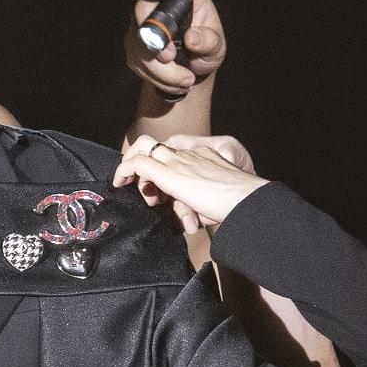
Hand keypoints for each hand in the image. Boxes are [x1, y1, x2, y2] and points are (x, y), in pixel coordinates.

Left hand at [114, 133, 270, 237]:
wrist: (246, 200)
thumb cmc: (234, 205)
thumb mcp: (212, 201)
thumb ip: (196, 206)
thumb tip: (189, 221)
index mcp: (202, 156)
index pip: (172, 153)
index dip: (159, 167)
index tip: (156, 190)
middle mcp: (189, 154)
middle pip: (154, 144)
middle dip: (138, 158)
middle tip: (134, 181)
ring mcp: (178, 161)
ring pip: (144, 150)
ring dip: (133, 169)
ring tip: (130, 187)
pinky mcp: (170, 172)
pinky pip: (139, 164)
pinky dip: (125, 171)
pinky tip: (120, 183)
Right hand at [123, 0, 226, 99]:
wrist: (193, 68)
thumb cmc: (207, 48)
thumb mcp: (217, 47)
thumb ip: (209, 41)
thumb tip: (192, 38)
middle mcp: (160, 5)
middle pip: (144, 11)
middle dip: (154, 38)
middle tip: (170, 59)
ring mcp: (143, 23)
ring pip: (139, 43)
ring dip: (161, 70)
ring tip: (185, 81)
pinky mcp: (134, 44)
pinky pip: (138, 61)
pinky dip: (156, 77)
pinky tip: (173, 83)